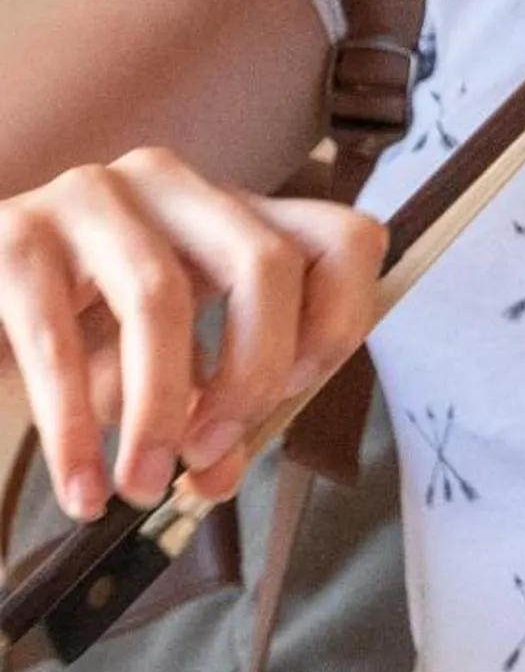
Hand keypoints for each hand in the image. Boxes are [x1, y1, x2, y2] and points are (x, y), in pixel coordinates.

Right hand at [0, 149, 381, 517]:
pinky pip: (58, 338)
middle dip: (251, 374)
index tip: (293, 394)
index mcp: (232, 211)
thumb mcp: (161, 363)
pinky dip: (74, 428)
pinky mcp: (16, 237)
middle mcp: (174, 185)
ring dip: (158, 410)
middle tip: (210, 452)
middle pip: (266, 263)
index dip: (339, 321)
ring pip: (162, 297)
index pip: (344, 238)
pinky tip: (82, 486)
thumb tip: (217, 475)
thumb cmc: (78, 329)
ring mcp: (94, 198)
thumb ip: (208, 411)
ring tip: (140, 485)